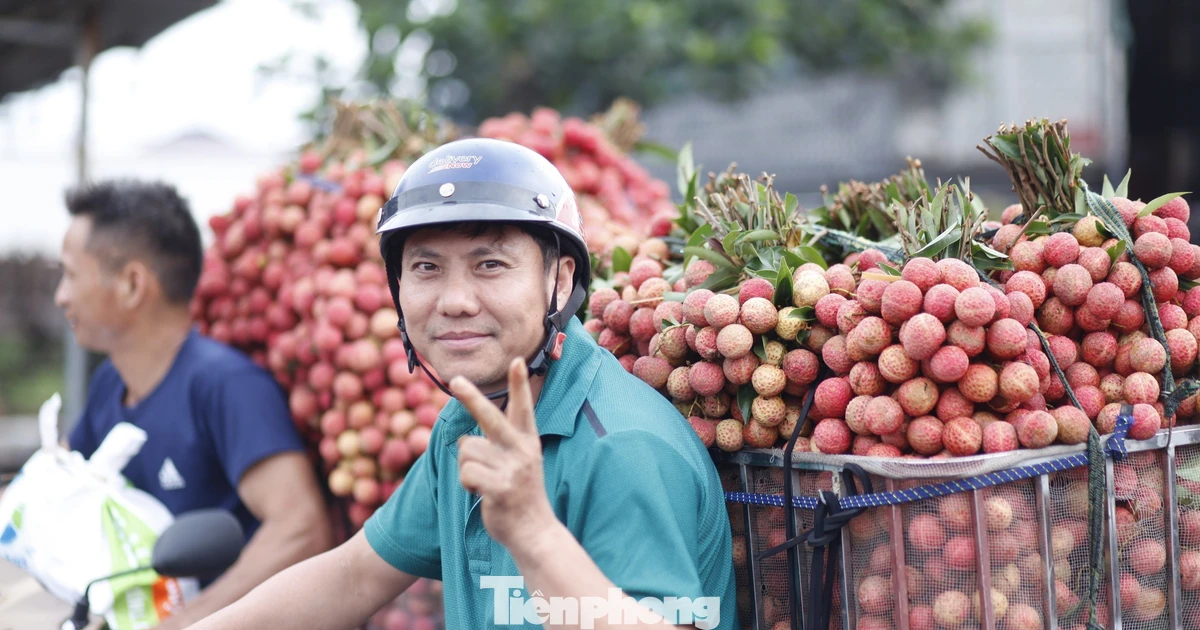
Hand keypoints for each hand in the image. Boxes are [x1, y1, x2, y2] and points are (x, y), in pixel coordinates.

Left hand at [452, 359, 556, 550]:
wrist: (534, 532)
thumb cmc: (521, 496)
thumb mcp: (519, 465)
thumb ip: (498, 447)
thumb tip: (464, 440)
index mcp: (527, 441)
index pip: (522, 408)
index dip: (519, 384)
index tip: (517, 361)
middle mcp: (521, 450)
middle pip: (489, 416)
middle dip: (471, 397)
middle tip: (455, 380)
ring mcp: (512, 468)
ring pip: (467, 450)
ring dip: (467, 467)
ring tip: (484, 483)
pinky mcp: (500, 487)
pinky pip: (466, 473)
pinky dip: (466, 483)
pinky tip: (481, 493)